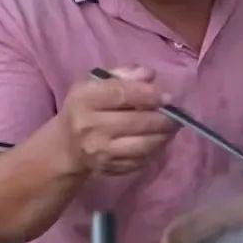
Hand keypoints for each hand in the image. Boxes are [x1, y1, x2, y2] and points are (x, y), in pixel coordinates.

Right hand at [56, 66, 177, 177]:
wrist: (66, 147)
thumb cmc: (85, 108)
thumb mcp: (95, 85)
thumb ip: (123, 75)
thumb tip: (150, 74)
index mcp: (84, 99)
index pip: (121, 94)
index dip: (148, 94)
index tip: (167, 97)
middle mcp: (90, 126)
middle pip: (137, 122)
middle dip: (163, 118)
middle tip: (176, 115)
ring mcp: (99, 151)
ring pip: (143, 145)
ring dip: (164, 136)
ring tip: (172, 128)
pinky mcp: (109, 168)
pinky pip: (141, 160)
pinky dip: (155, 150)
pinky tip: (158, 141)